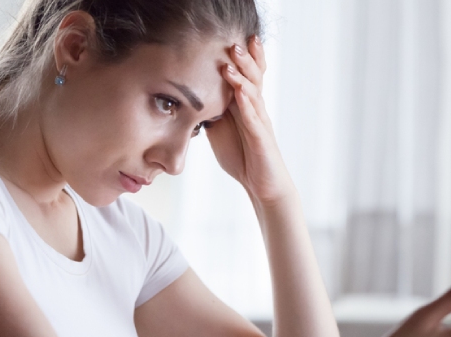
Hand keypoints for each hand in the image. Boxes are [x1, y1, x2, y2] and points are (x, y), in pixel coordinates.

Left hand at [205, 36, 294, 203]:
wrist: (262, 185)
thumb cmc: (243, 156)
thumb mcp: (220, 130)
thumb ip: (210, 112)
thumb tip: (189, 99)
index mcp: (245, 106)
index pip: (245, 75)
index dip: (242, 58)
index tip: (231, 37)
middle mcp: (255, 109)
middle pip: (252, 77)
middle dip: (244, 58)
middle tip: (234, 41)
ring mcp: (260, 122)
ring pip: (253, 93)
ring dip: (243, 77)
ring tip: (232, 61)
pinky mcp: (261, 139)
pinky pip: (254, 119)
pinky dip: (247, 105)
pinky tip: (240, 94)